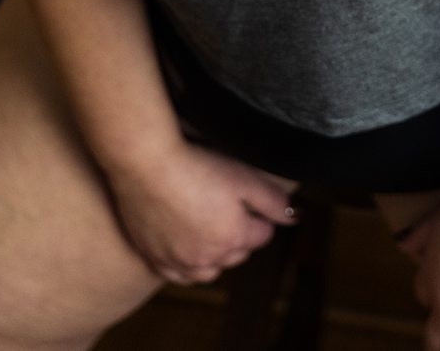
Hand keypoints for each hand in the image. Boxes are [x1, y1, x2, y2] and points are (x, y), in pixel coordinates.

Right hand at [106, 139, 298, 283]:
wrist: (146, 165)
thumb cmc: (196, 166)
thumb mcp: (243, 176)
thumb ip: (272, 200)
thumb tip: (293, 217)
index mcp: (234, 238)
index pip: (262, 236)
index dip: (259, 216)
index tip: (250, 199)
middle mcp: (208, 258)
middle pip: (237, 253)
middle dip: (240, 235)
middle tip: (230, 208)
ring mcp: (179, 262)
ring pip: (208, 269)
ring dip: (215, 254)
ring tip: (211, 228)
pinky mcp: (155, 259)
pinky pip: (178, 274)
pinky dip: (187, 265)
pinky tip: (186, 249)